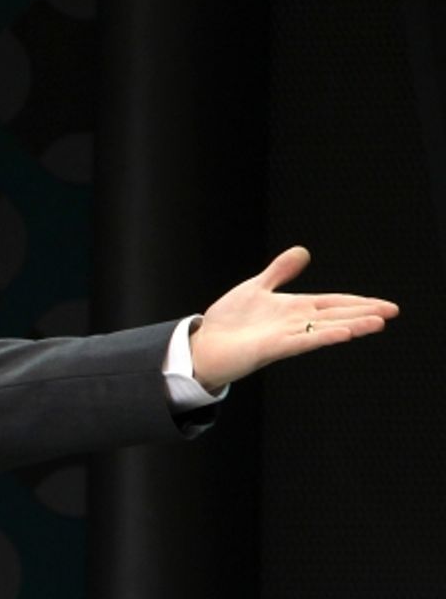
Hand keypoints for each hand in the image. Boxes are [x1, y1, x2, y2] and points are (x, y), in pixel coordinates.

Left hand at [189, 246, 398, 391]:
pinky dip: (322, 336)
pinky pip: (302, 341)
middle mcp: (294, 323)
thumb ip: (280, 271)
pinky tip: (343, 333)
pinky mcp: (272, 347)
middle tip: (393, 311)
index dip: (358, 302)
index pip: (333, 303)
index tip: (385, 305)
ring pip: (324, 329)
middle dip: (364, 313)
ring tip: (378, 322)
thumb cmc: (229, 321)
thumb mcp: (257, 287)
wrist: (205, 344)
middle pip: (335, 315)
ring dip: (351, 326)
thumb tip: (303, 251)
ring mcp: (285, 336)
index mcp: (294, 308)